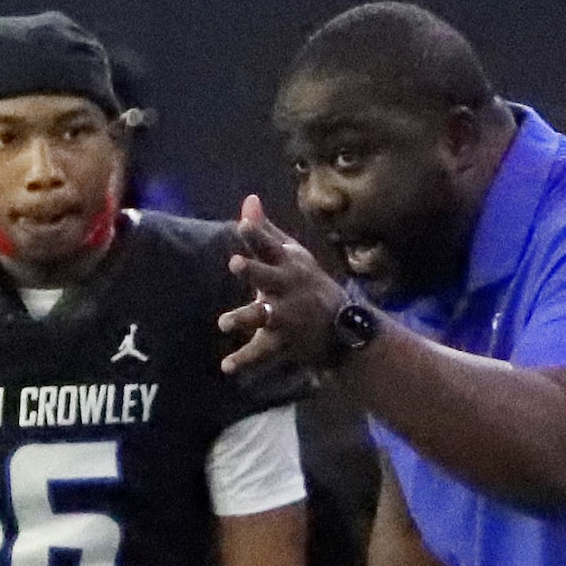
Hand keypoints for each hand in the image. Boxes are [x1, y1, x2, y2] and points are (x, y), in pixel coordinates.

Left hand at [219, 195, 348, 375]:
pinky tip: (226, 366)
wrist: (342, 327)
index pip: (270, 247)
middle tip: (234, 263)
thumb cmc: (307, 283)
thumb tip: (248, 199)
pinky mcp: (282, 342)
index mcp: (288, 265)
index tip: (241, 224)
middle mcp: (287, 289)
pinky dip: (244, 360)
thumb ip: (266, 231)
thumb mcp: (293, 254)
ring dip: (244, 318)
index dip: (257, 235)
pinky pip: (262, 352)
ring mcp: (286, 316)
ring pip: (263, 316)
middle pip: (268, 277)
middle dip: (253, 271)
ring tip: (223, 322)